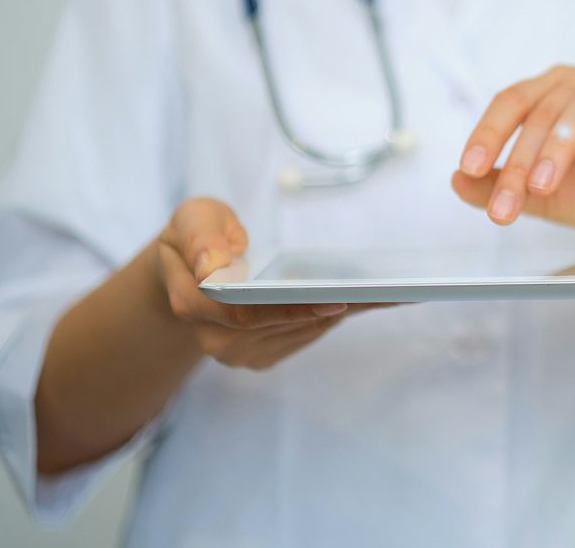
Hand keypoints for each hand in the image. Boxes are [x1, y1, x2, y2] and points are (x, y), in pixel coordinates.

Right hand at [154, 198, 379, 369]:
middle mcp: (216, 338)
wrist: (187, 271)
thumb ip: (200, 237)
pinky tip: (366, 298)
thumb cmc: (195, 238)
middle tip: (384, 292)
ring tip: (387, 293)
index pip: (246, 314)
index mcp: (193, 303)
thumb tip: (214, 265)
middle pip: (284, 326)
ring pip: (301, 333)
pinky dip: (335, 316)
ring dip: (342, 313)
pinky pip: (305, 336)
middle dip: (334, 308)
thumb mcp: (191, 219)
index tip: (336, 302)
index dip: (292, 310)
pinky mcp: (263, 354)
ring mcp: (241, 352)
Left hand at [451, 63, 574, 232]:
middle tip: (509, 201)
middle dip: (521, 159)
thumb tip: (455, 181)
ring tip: (544, 183)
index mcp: (551, 93)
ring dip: (560, 145)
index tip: (469, 167)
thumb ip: (501, 187)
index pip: (512, 102)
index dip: (488, 132)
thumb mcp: (543, 195)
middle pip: (544, 109)